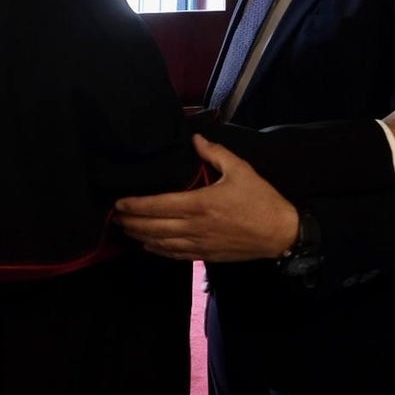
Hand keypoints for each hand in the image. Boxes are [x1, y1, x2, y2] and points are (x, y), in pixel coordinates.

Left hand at [114, 135, 297, 261]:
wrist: (279, 233)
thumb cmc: (261, 199)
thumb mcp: (240, 169)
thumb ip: (215, 153)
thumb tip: (196, 139)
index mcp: (200, 203)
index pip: (158, 205)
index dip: (135, 205)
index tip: (118, 203)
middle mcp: (195, 226)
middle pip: (153, 227)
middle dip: (131, 222)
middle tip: (114, 218)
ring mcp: (199, 243)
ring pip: (161, 243)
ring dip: (140, 237)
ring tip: (125, 230)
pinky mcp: (206, 255)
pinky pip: (176, 255)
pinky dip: (158, 251)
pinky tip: (148, 247)